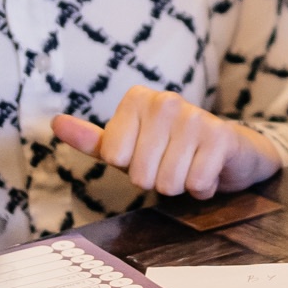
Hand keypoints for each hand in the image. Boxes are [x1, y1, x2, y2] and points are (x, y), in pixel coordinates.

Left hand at [49, 87, 284, 198]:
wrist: (231, 151)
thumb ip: (93, 140)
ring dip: (181, 186)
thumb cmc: (172, 150)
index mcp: (137, 98)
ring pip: (168, 182)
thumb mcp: (129, 148)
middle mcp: (166, 101)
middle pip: (140, 174)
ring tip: (192, 167)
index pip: (113, 156)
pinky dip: (203, 188)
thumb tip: (56, 124)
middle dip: (157, 180)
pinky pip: (196, 184)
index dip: (131, 166)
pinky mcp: (221, 136)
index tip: (150, 154)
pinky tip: (210, 171)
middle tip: (174, 164)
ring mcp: (195, 117)